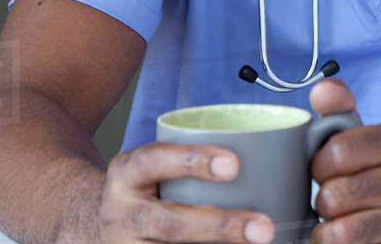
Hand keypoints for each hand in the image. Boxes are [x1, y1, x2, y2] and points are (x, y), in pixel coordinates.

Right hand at [98, 142, 275, 242]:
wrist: (106, 223)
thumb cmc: (150, 187)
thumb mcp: (156, 165)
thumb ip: (196, 161)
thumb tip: (274, 152)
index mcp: (126, 173)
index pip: (154, 161)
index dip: (193, 161)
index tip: (235, 165)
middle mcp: (119, 212)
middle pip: (169, 223)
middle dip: (220, 226)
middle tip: (264, 228)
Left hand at [309, 79, 380, 242]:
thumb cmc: (377, 171)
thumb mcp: (362, 135)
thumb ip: (339, 109)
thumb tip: (323, 90)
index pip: (338, 150)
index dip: (319, 164)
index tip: (326, 170)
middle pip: (335, 194)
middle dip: (324, 201)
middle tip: (335, 200)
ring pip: (342, 232)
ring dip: (327, 231)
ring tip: (338, 222)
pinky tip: (347, 241)